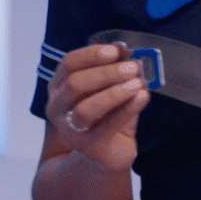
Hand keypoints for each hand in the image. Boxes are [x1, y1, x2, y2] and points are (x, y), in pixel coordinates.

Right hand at [45, 43, 150, 171]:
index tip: (116, 50)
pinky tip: (143, 97)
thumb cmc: (108, 114)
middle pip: (75, 83)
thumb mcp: (112, 87)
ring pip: (86, 108)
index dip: (92, 54)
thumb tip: (125, 48)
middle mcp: (58, 107)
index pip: (69, 63)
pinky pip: (108, 126)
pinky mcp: (88, 146)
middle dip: (106, 73)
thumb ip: (117, 68)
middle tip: (133, 67)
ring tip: (138, 83)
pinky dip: (127, 109)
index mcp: (60, 86)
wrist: (109, 151)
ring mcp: (70, 129)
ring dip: (114, 92)